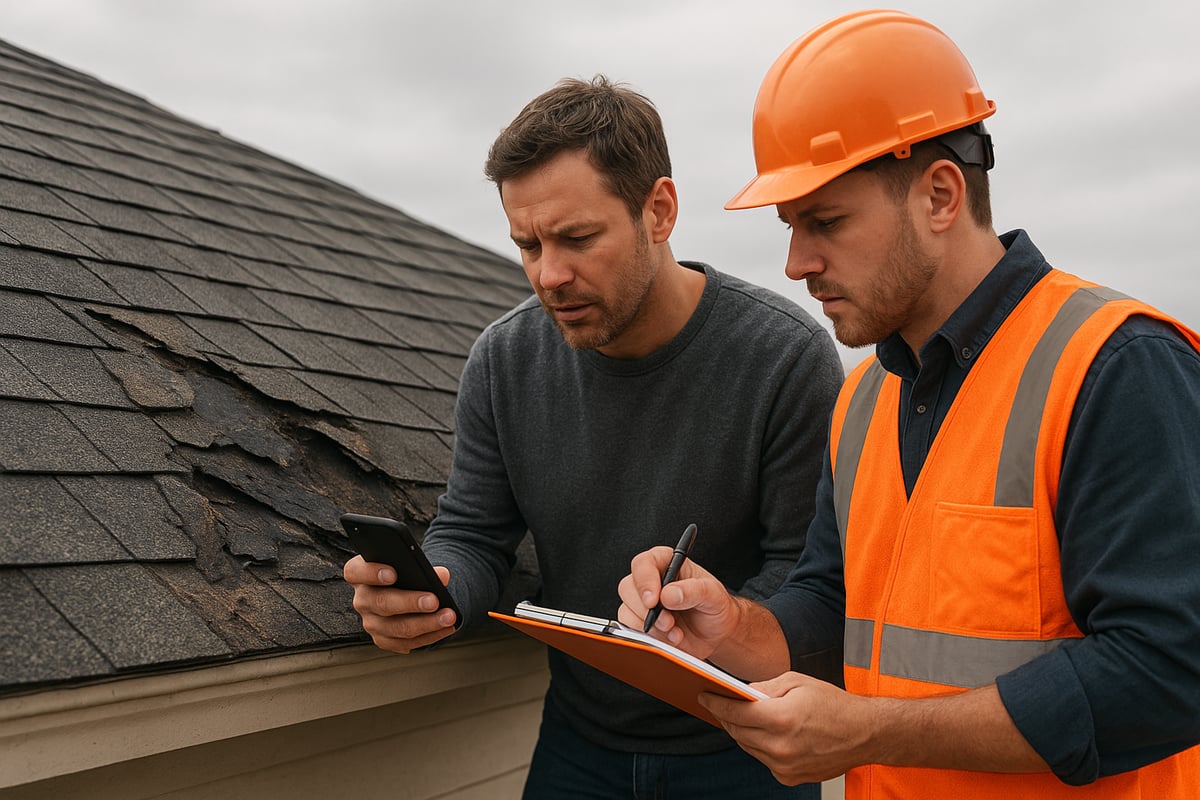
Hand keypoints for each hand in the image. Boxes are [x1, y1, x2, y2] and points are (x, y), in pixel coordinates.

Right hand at [343, 555, 457, 652]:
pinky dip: (429, 636)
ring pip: (396, 627)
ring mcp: (371, 622)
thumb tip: (442, 575)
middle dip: (410, 602)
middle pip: (381, 603)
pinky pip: (405, 642)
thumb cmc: (405, 574)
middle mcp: (362, 600)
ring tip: (448, 617)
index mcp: (361, 574)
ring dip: (426, 623)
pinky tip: (445, 629)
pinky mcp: (383, 639)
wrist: (407, 591)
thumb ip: (423, 566)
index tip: (393, 574)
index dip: (371, 573)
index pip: (355, 572)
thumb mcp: (410, 564)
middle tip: (433, 601)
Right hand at [616, 546, 740, 659]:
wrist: (717, 634)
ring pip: (627, 611)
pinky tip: (670, 638)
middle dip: (646, 610)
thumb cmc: (714, 606)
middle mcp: (651, 581)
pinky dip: (651, 639)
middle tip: (668, 622)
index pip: (644, 563)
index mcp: (667, 563)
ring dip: (650, 627)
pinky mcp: (640, 623)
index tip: (654, 600)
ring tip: (675, 631)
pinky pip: (631, 631)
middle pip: (628, 588)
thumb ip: (694, 590)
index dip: (645, 580)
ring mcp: (643, 603)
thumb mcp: (713, 595)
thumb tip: (668, 594)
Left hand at [699, 671, 870, 785]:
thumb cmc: (834, 704)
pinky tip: (763, 734)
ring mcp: (784, 766)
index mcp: (781, 718)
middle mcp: (780, 747)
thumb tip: (741, 693)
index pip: (734, 713)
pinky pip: (764, 760)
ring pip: (748, 747)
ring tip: (738, 718)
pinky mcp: (790, 778)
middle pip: (737, 732)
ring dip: (742, 732)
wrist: (865, 733)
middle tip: (718, 705)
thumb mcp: (796, 681)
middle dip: (726, 717)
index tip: (704, 697)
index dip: (715, 704)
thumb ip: (764, 686)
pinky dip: (760, 746)